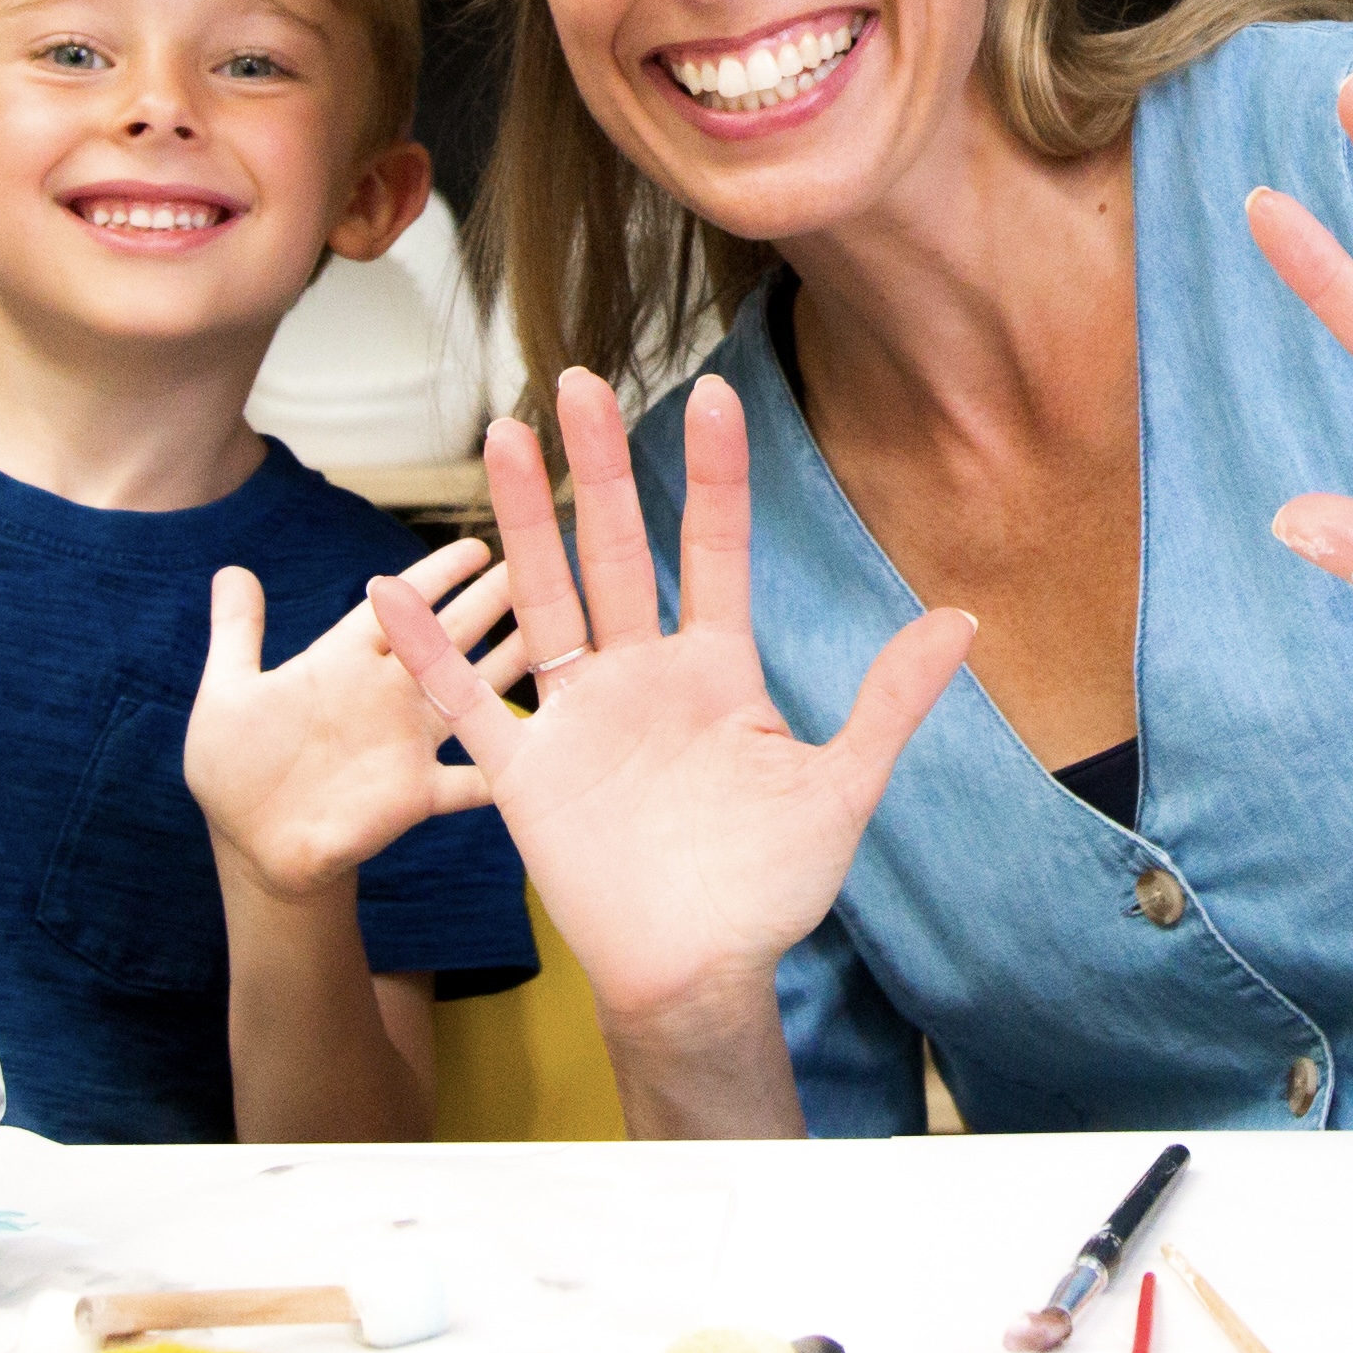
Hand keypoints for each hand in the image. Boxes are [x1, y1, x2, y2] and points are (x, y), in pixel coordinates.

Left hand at [187, 540, 521, 899]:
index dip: (438, 574)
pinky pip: (473, 780)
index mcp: (343, 660)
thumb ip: (237, 633)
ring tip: (563, 636)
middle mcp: (386, 692)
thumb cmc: (235, 769)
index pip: (400, 605)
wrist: (254, 847)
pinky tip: (547, 753)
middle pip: (450, 635)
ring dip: (516, 665)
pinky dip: (506, 768)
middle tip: (541, 565)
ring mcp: (408, 742)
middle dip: (494, 601)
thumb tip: (232, 569)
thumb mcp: (226, 695)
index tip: (478, 545)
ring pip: (475, 692)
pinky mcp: (417, 793)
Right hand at [365, 372, 974, 1047]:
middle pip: (613, 549)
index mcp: (716, 669)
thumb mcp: (839, 788)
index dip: (713, 475)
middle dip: (597, 467)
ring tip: (501, 434)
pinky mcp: (527, 770)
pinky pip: (471, 699)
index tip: (716, 394)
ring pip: (544, 596)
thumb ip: (888, 701)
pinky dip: (432, 650)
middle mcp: (642, 675)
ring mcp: (580, 717)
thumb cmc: (770, 889)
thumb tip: (963, 618)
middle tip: (579, 378)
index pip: (711, 548)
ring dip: (520, 520)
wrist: (700, 974)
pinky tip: (389, 592)